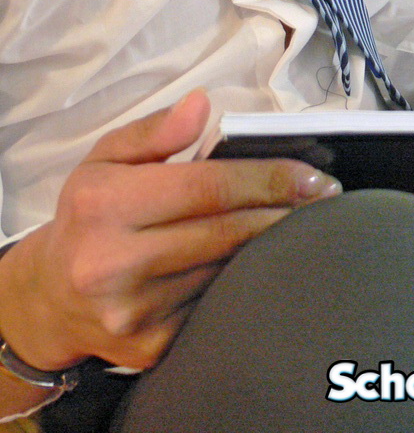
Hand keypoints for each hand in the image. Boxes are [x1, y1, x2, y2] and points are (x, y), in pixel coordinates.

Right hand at [0, 90, 339, 374]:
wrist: (51, 298)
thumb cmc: (90, 216)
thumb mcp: (106, 158)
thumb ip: (155, 130)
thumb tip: (201, 104)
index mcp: (105, 205)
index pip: (207, 187)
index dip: (267, 178)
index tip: (312, 173)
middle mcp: (113, 263)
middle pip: (225, 232)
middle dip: (284, 211)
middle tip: (324, 195)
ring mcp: (133, 312)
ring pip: (226, 271)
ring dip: (269, 246)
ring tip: (302, 220)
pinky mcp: (150, 348)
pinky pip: (215, 306)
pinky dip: (242, 281)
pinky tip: (262, 261)